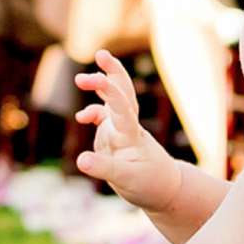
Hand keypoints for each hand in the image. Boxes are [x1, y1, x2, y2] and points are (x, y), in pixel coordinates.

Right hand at [75, 51, 182, 211]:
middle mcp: (127, 126)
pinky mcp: (114, 136)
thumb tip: (81, 160)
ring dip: (102, 84)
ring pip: (114, 99)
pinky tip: (81, 117)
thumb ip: (104, 168)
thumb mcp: (126, 179)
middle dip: (113, 71)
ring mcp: (120, 129)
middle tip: (101, 54)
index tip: (97, 80)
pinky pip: (102, 116)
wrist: (163, 189)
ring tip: (81, 79)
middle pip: (123, 91)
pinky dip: (91, 112)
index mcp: (131, 134)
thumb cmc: (149, 184)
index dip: (109, 92)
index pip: (122, 108)